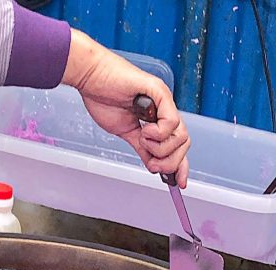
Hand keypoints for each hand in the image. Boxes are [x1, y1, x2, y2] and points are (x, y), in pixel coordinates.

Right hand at [63, 30, 190, 187]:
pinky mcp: (159, 93)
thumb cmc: (103, 99)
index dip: (180, 166)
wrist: (92, 80)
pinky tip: (144, 130)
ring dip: (160, 147)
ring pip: (180, 136)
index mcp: (157, 119)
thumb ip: (141, 148)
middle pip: (183, 144)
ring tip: (143, 139)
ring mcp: (164, 102)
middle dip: (169, 161)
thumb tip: (152, 165)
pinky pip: (171, 122)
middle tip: (152, 164)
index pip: (177, 146)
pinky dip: (159, 133)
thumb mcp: (125, 132)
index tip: (177, 183)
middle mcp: (165, 110)